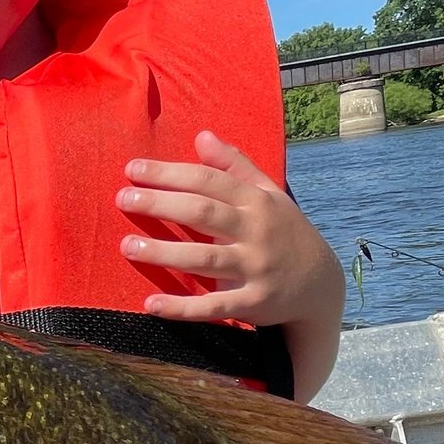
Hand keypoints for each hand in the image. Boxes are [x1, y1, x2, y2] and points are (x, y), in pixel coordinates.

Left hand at [118, 132, 342, 330]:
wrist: (321, 285)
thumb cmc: (284, 232)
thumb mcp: (269, 194)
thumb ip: (235, 165)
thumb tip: (202, 136)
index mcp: (257, 202)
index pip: (208, 181)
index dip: (170, 174)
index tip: (133, 169)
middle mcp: (256, 233)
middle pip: (203, 214)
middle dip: (161, 205)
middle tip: (123, 200)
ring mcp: (255, 269)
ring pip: (204, 260)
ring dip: (163, 253)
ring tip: (126, 247)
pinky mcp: (253, 303)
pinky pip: (214, 307)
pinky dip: (182, 308)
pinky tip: (150, 304)